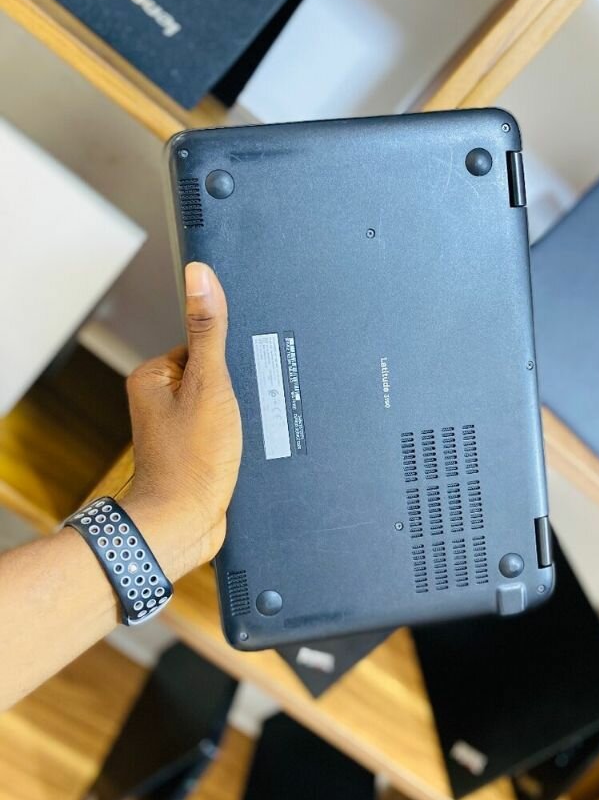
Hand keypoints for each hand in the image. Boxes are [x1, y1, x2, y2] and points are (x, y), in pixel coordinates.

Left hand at [122, 262, 241, 575]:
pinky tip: (243, 447)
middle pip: (216, 373)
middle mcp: (160, 398)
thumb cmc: (190, 461)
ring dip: (241, 414)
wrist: (185, 524)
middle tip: (241, 411)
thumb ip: (208, 330)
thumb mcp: (209, 385)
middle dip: (238, 389)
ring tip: (240, 432)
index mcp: (154, 375)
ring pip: (224, 402)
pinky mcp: (194, 448)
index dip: (228, 358)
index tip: (238, 378)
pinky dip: (239, 434)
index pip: (202, 344)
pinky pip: (224, 428)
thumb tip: (200, 275)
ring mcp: (177, 426)